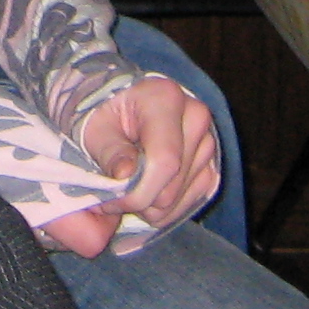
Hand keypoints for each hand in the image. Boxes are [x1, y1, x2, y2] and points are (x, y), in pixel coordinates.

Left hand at [50, 75, 221, 253]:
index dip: (137, 192)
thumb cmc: (109, 117)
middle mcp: (195, 119)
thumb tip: (125, 175)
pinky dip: (163, 209)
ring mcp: (207, 144)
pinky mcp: (211, 166)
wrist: (128, 110)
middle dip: (138, 202)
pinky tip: (147, 190)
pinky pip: (188, 205)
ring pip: (178, 202)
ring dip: (149, 207)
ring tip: (130, 186)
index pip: (164, 161)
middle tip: (114, 195)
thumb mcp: (97, 127)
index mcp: (166, 100)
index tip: (110, 201)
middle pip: (171, 188)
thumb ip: (109, 151)